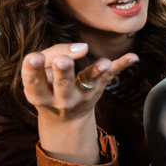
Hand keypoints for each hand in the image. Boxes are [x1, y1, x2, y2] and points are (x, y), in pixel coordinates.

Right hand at [21, 43, 137, 163]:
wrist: (66, 118)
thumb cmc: (49, 87)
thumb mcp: (41, 75)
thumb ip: (53, 55)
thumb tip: (83, 47)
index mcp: (39, 95)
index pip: (34, 82)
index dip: (32, 70)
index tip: (33, 57)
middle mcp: (62, 99)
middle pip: (62, 84)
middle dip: (62, 72)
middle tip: (63, 61)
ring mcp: (83, 94)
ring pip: (89, 82)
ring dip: (96, 71)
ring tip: (104, 63)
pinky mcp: (99, 87)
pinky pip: (111, 75)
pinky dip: (122, 65)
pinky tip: (133, 57)